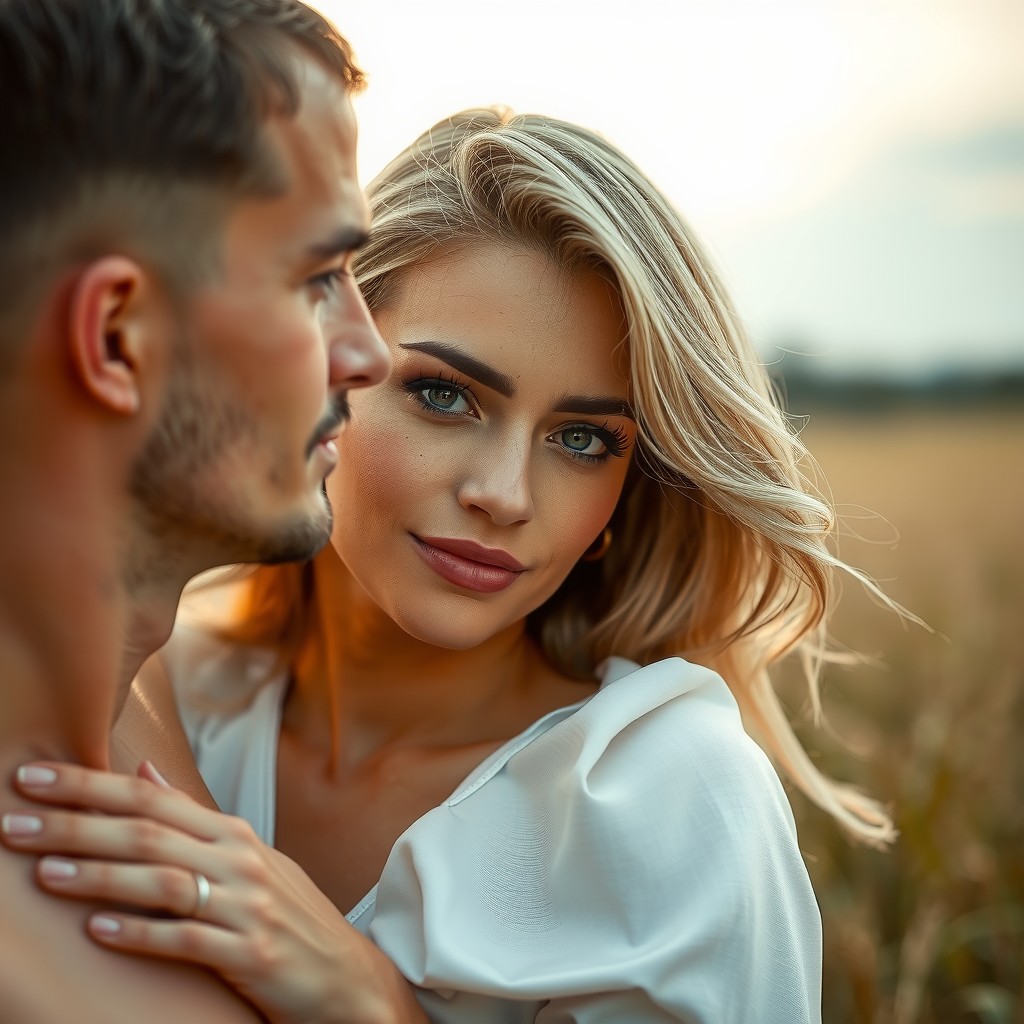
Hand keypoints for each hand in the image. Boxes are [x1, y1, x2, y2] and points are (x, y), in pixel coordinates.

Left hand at [1, 761, 426, 1023]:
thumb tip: (141, 771)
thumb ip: (191, 817)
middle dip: (76, 824)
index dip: (91, 785)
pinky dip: (140, 933)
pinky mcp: (250, 954)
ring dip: (99, 875)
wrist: (345, 974)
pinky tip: (97, 931)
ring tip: (45, 872)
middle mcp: (239, 860)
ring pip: (162, 881)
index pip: (151, 798)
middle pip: (147, 833)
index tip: (35, 778)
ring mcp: (246, 906)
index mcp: (231, 833)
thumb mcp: (245, 855)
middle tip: (14, 819)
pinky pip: (186, 939)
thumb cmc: (286, 913)